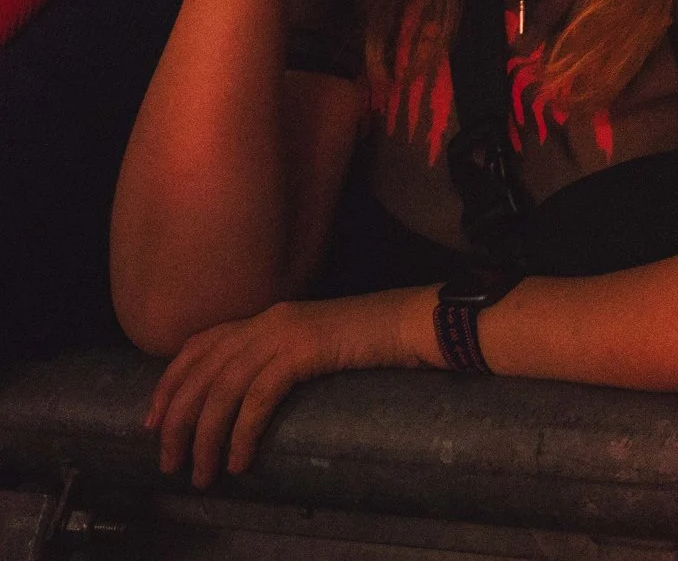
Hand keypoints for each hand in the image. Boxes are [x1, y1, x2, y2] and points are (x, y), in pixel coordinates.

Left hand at [146, 290, 430, 486]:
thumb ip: (280, 359)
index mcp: (265, 317)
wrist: (413, 322)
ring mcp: (285, 334)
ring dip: (204, 439)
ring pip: (223, 391)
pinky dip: (242, 434)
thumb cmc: (371, 339)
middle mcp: (266, 321)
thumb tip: (248, 402)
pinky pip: (259, 399)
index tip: (151, 423)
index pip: (197, 347)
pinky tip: (240, 461)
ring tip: (202, 475)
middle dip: (176, 423)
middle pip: (201, 374)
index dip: (167, 385)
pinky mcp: (304, 351)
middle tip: (169, 463)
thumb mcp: (314, 344)